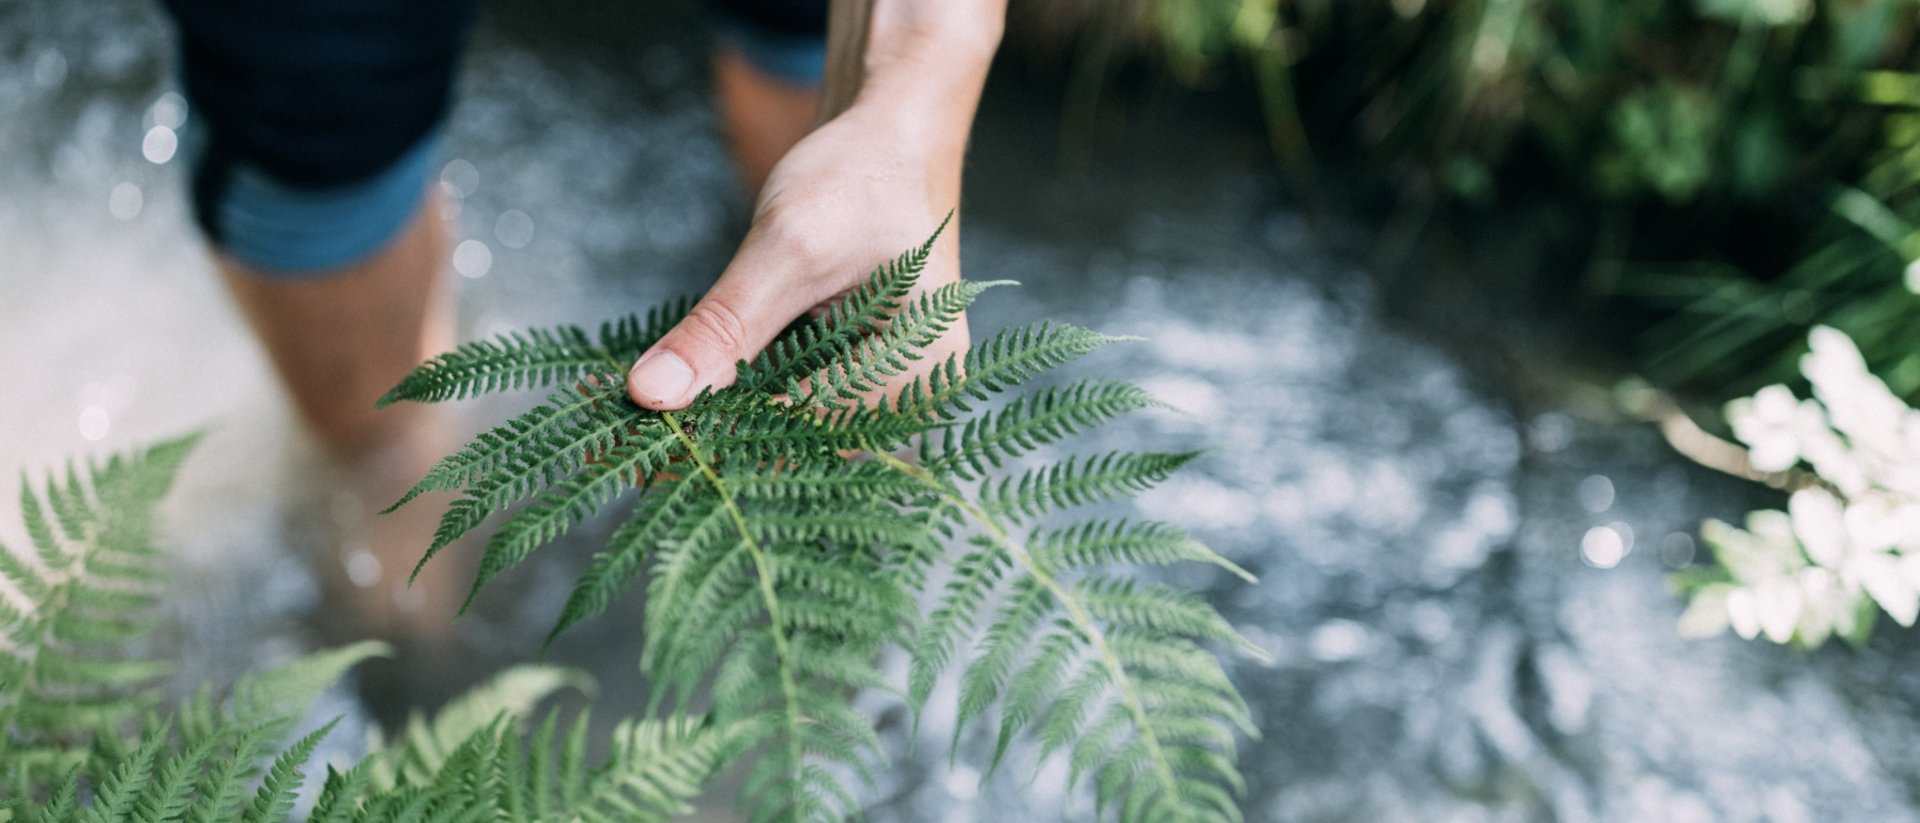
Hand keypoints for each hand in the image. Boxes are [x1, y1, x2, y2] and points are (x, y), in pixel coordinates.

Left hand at [625, 107, 964, 410]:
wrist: (894, 127)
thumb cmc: (861, 175)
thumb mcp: (785, 248)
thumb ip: (723, 327)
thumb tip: (652, 395)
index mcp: (920, 376)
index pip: (804, 435)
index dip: (719, 442)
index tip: (643, 447)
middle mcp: (915, 394)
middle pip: (798, 439)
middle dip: (716, 433)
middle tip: (633, 432)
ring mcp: (890, 381)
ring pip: (791, 422)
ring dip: (723, 414)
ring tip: (650, 418)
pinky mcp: (861, 364)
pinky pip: (795, 394)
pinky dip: (742, 387)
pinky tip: (689, 383)